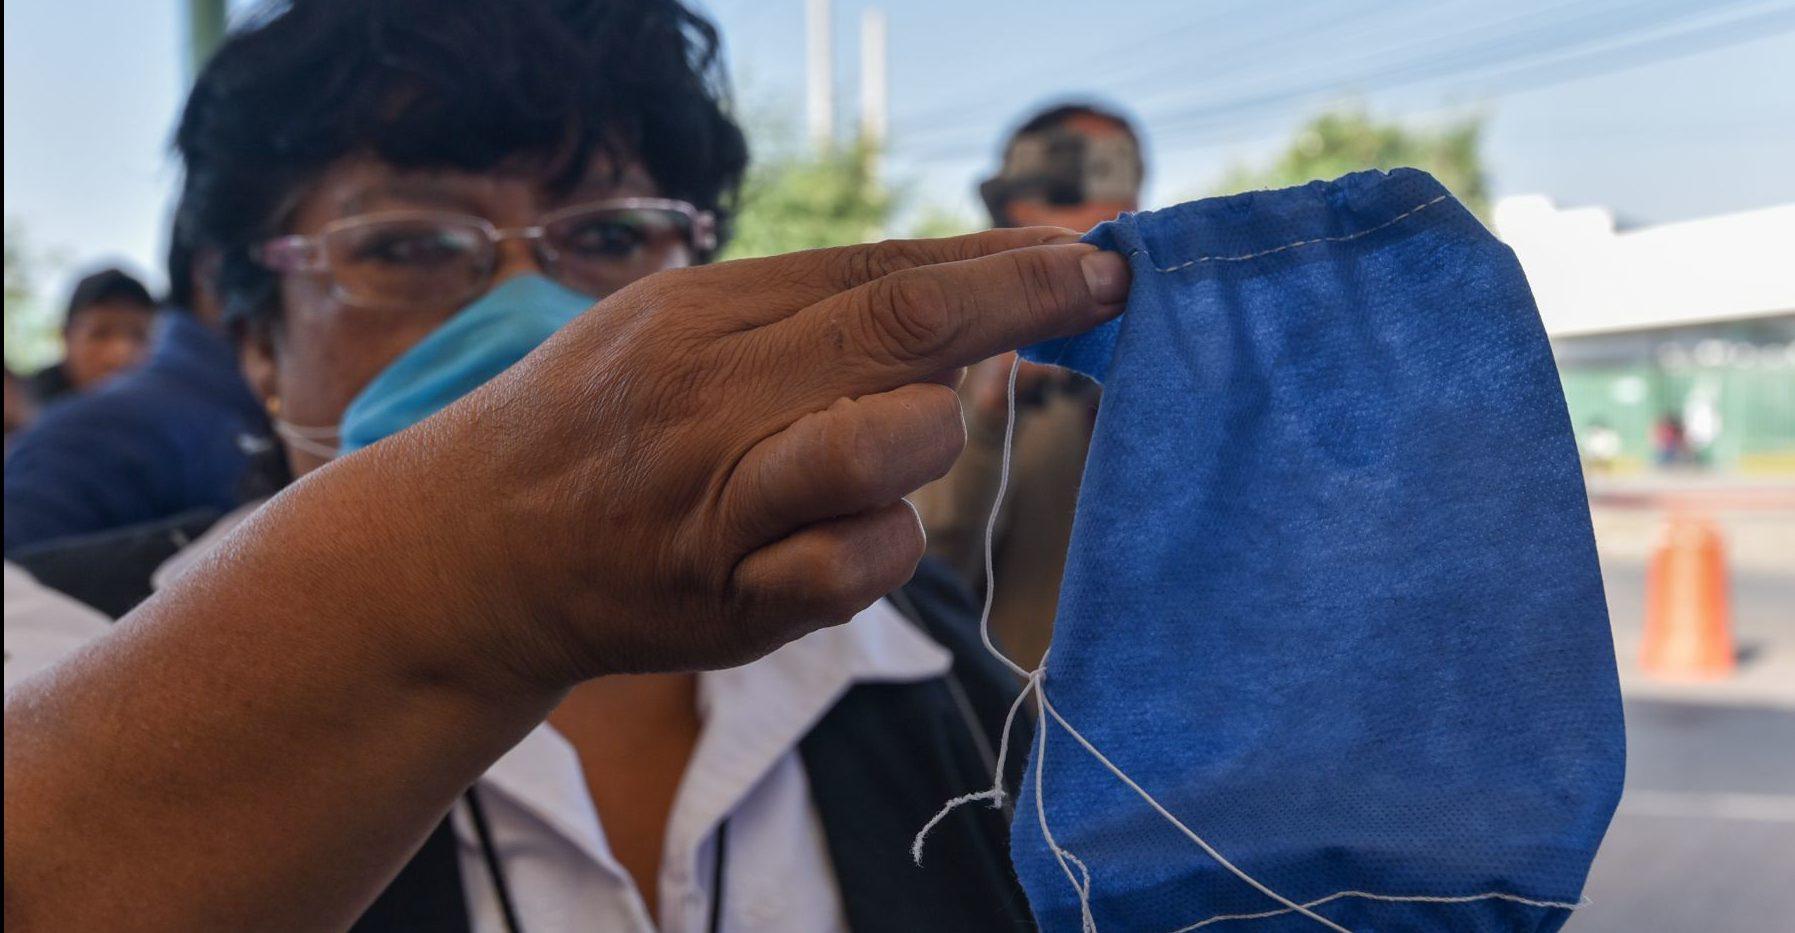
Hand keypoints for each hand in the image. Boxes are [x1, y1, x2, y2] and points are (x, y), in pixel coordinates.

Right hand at [374, 227, 1128, 684]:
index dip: (1002, 268)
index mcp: (701, 322)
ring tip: (895, 440)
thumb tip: (958, 279)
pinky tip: (854, 530)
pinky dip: (888, 545)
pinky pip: (866, 568)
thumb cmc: (596, 421)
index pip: (882, 276)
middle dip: (1021, 309)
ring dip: (930, 437)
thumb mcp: (672, 323)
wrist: (477, 552)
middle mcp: (714, 404)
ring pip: (895, 446)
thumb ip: (803, 303)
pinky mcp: (738, 605)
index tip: (1091, 261)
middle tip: (1094, 295)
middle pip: (903, 339)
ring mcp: (726, 508)